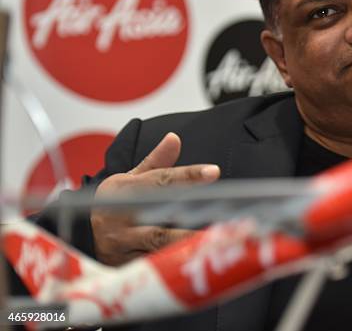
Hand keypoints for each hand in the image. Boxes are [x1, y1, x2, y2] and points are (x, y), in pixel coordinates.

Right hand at [91, 132, 219, 265]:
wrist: (78, 237)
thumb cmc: (114, 204)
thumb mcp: (130, 180)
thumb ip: (156, 162)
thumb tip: (175, 137)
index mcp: (126, 191)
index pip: (162, 180)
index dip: (188, 175)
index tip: (213, 171)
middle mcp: (123, 217)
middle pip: (161, 215)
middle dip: (189, 216)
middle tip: (222, 214)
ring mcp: (122, 244)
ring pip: (157, 244)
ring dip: (185, 242)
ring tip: (215, 240)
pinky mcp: (123, 265)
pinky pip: (150, 265)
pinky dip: (171, 263)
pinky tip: (194, 260)